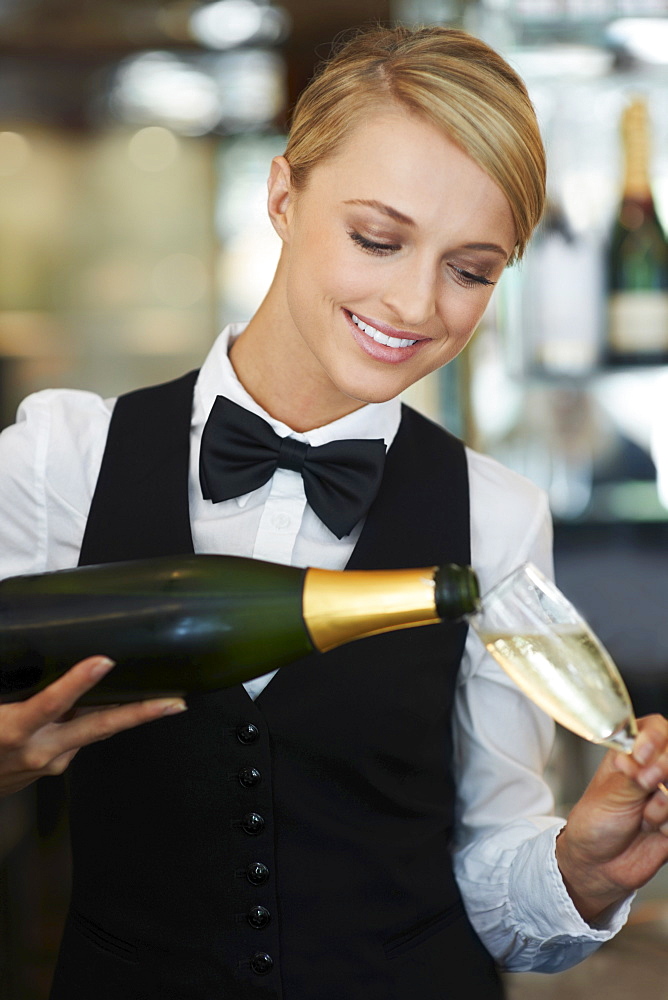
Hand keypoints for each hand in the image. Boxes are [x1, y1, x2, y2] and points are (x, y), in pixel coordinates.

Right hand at [0, 655, 186, 797]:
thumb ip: (8, 679)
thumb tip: (16, 649)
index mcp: (14, 732)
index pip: (51, 703)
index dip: (78, 682)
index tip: (104, 661)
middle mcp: (39, 750)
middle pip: (97, 727)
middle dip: (140, 714)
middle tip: (175, 702)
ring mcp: (51, 762)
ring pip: (94, 730)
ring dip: (127, 714)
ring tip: (164, 699)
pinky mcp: (54, 766)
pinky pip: (81, 736)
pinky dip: (94, 718)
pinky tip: (110, 702)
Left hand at [555, 714, 667, 922]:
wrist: (599, 864)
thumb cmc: (595, 822)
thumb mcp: (610, 794)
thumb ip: (635, 776)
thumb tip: (650, 761)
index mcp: (632, 753)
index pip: (656, 729)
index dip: (654, 740)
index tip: (642, 756)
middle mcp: (654, 769)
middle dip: (663, 770)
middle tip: (647, 784)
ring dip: (663, 806)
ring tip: (643, 818)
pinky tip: (654, 832)